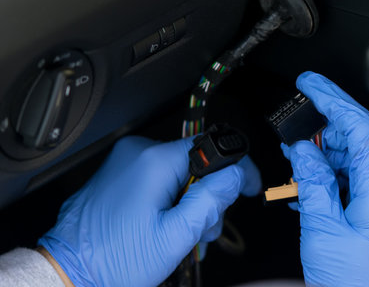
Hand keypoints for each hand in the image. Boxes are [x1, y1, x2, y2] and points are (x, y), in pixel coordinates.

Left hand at [38, 136, 260, 286]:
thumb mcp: (174, 236)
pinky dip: (171, 198)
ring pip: (179, 172)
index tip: (250, 187)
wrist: (67, 272)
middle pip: (196, 163)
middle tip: (205, 231)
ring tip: (184, 236)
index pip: (212, 148)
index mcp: (154, 161)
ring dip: (190, 202)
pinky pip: (159, 177)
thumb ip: (210, 201)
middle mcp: (138, 151)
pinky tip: (168, 225)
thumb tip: (235, 175)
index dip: (236, 168)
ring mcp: (125, 161)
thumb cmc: (116, 259)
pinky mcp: (119, 173)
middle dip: (208, 197)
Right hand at [282, 72, 368, 286]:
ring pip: (362, 153)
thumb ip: (313, 182)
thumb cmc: (356, 286)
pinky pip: (363, 173)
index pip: (363, 127)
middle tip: (297, 122)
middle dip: (328, 124)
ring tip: (298, 156)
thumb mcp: (322, 230)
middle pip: (364, 136)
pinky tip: (312, 178)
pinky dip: (336, 169)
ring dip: (328, 149)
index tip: (310, 84)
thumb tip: (302, 149)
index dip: (334, 99)